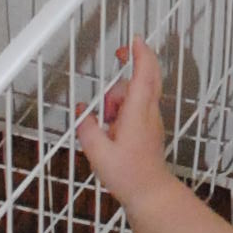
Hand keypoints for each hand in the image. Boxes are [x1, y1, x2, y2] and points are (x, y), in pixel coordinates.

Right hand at [75, 39, 170, 208]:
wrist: (150, 193)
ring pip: (137, 93)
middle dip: (134, 62)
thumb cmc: (129, 175)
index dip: (141, 54)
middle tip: (120, 54)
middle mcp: (148, 113)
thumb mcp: (98, 153)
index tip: (134, 40)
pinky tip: (111, 126)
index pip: (144, 75)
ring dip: (119, 96)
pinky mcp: (148, 128)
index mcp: (138, 114)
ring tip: (106, 119)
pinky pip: (136, 106)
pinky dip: (122, 108)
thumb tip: (82, 114)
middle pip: (147, 77)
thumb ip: (87, 129)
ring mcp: (151, 120)